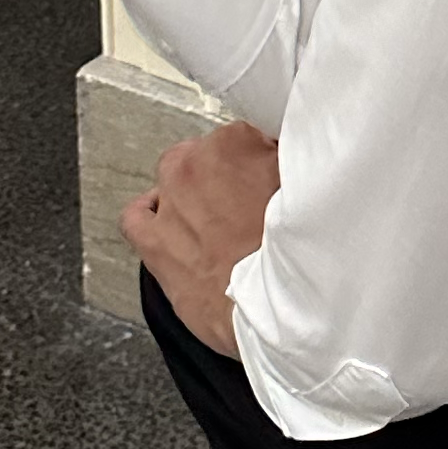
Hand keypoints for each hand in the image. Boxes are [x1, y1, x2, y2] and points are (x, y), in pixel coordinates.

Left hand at [124, 119, 277, 352]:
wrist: (276, 311)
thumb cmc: (298, 255)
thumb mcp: (311, 192)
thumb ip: (294, 166)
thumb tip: (289, 158)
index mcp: (236, 142)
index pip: (245, 137)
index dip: (259, 162)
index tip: (270, 181)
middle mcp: (196, 164)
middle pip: (207, 155)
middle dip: (225, 177)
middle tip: (250, 206)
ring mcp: (170, 202)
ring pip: (173, 180)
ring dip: (192, 195)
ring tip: (217, 222)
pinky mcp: (153, 241)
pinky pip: (136, 217)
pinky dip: (148, 216)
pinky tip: (166, 225)